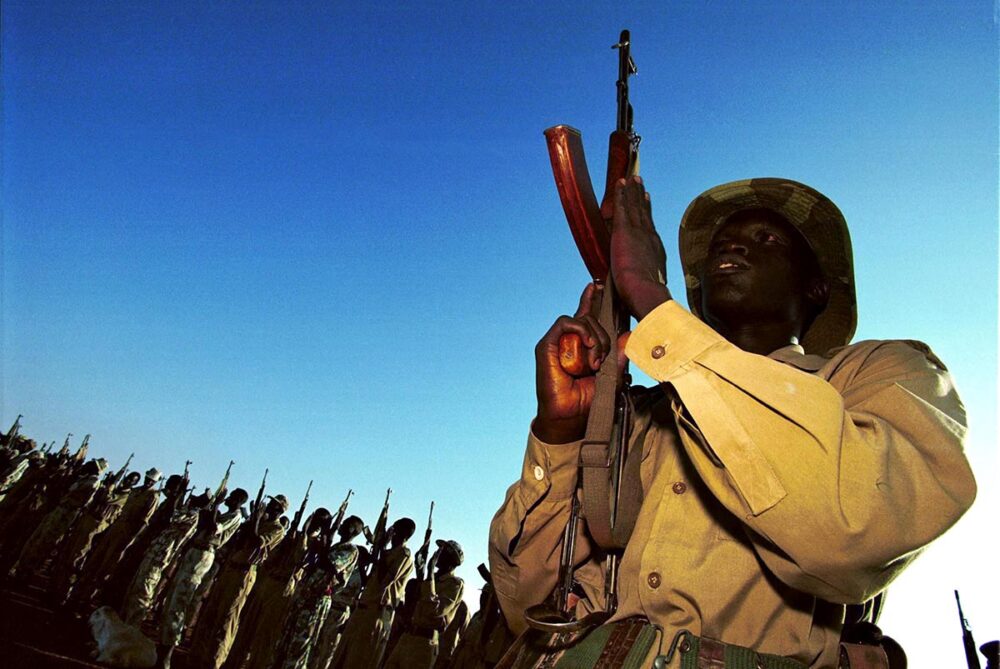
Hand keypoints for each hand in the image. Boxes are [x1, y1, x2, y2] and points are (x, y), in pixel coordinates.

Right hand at [533, 284, 611, 443]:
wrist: (570, 417)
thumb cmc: (588, 399)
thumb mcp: (612, 375)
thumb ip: (620, 354)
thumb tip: (630, 334)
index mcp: (582, 345)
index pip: (587, 314)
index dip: (592, 299)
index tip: (598, 286)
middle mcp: (569, 340)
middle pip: (591, 317)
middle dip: (604, 334)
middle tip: (604, 357)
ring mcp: (557, 341)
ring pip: (581, 319)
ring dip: (595, 338)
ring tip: (595, 360)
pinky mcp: (547, 345)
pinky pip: (566, 323)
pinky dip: (581, 332)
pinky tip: (588, 347)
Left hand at [611, 176, 671, 319]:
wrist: (646, 293)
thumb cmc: (647, 300)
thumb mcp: (648, 291)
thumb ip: (645, 291)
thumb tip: (642, 304)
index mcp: (655, 252)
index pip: (649, 228)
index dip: (647, 213)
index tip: (646, 201)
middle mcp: (650, 238)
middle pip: (644, 212)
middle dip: (640, 197)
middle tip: (639, 183)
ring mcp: (638, 233)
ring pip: (634, 206)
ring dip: (631, 191)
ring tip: (630, 178)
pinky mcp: (625, 232)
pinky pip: (622, 207)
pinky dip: (621, 194)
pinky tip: (619, 183)